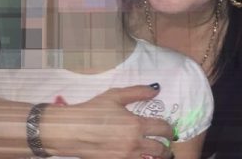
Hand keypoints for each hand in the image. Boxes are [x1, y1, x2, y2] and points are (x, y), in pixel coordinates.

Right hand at [43, 85, 173, 158]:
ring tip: (155, 153)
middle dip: (166, 147)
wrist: (72, 130)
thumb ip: (137, 92)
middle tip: (165, 144)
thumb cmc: (91, 111)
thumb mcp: (113, 96)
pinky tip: (138, 155)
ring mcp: (127, 157)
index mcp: (136, 125)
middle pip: (162, 149)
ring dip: (157, 157)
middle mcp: (135, 143)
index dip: (169, 129)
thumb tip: (155, 89)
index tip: (168, 129)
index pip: (163, 129)